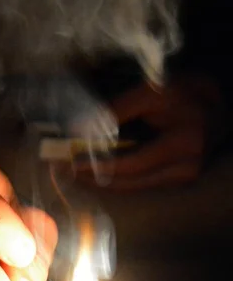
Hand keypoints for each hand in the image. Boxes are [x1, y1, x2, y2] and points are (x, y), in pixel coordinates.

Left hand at [73, 74, 222, 190]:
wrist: (221, 109)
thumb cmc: (186, 95)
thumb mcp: (153, 93)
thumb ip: (118, 109)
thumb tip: (80, 128)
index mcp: (182, 142)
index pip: (131, 163)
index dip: (98, 165)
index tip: (70, 162)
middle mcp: (186, 167)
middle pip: (129, 182)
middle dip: (94, 177)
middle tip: (64, 171)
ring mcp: (184, 178)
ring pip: (134, 187)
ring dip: (102, 181)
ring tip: (76, 172)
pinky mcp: (180, 181)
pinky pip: (142, 184)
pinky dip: (118, 179)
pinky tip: (98, 172)